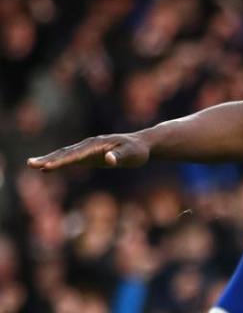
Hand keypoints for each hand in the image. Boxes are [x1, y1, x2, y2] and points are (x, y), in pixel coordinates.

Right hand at [26, 134, 149, 170]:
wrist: (142, 145)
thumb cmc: (138, 151)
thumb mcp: (132, 155)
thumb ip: (120, 156)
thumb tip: (109, 159)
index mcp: (98, 144)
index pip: (77, 154)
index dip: (63, 161)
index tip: (48, 166)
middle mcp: (89, 144)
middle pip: (66, 152)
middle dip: (48, 158)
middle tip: (30, 164)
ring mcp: (88, 149)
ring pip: (65, 154)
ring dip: (49, 159)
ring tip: (32, 165)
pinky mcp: (89, 155)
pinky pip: (71, 159)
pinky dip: (58, 162)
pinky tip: (47, 168)